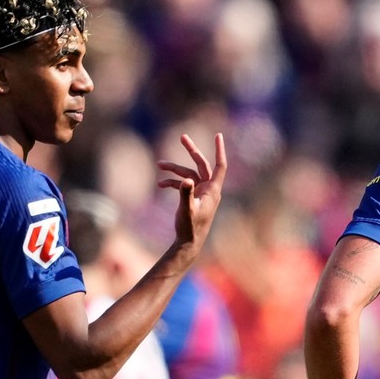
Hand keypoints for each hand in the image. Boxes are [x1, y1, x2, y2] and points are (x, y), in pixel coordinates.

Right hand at [157, 133, 226, 253]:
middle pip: (201, 164)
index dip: (219, 150)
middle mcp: (208, 189)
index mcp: (212, 190)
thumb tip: (185, 180)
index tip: (218, 135)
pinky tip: (160, 184)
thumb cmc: (190, 228)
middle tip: (182, 137)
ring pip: (188, 173)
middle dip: (191, 151)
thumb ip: (185, 194)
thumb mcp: (186, 210)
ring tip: (159, 164)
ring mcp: (201, 192)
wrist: (188, 243)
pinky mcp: (193, 197)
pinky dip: (172, 182)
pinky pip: (183, 184)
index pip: (219, 165)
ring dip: (174, 169)